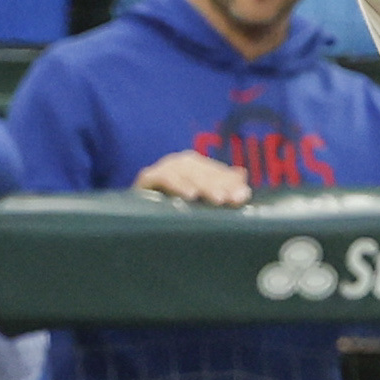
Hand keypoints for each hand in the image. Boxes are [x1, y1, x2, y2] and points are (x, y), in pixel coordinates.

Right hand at [134, 149, 251, 203]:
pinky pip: (162, 177)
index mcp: (196, 166)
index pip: (217, 172)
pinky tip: (189, 195)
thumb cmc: (172, 207)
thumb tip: (242, 174)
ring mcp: (163, 168)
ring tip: (215, 199)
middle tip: (231, 200)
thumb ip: (221, 186)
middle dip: (219, 186)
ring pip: (185, 172)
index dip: (231, 183)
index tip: (243, 196)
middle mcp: (181, 162)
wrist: (136, 216)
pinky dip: (176, 184)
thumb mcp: (199, 199)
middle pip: (203, 171)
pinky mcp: (146, 178)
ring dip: (201, 185)